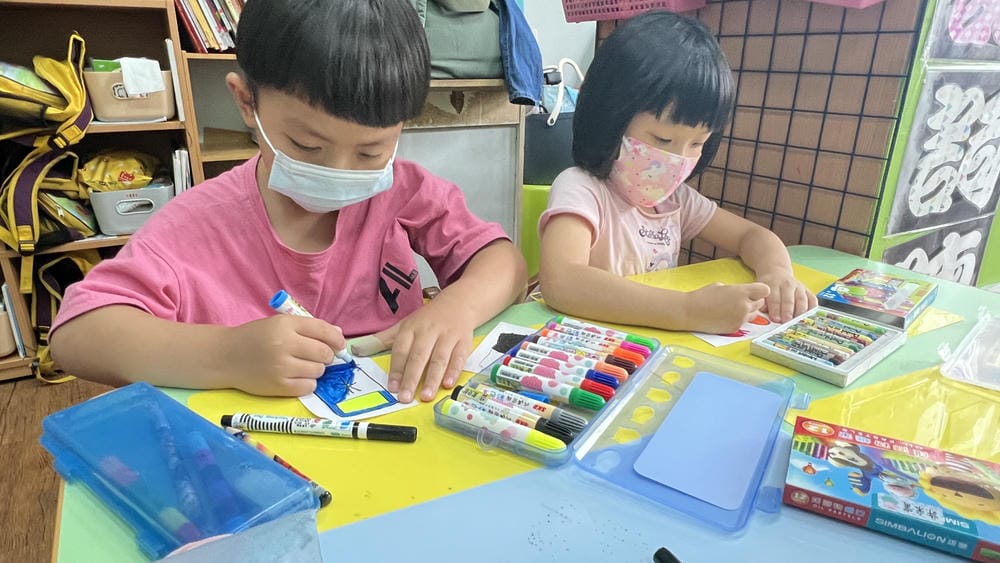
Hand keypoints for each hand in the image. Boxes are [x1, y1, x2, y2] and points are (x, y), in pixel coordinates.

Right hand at [220, 315, 345, 396]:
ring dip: (315, 369)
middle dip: (327, 356)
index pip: (323, 330)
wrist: (225, 357)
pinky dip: (307, 383)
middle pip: (324, 353)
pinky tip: (296, 377)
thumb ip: (309, 328)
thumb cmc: (256, 338)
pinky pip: (308, 387)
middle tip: (318, 356)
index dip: (337, 339)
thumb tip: (339, 336)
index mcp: (285, 325)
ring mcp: (281, 367)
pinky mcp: (278, 386)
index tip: (340, 345)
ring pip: (318, 371)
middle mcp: (284, 345)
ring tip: (301, 365)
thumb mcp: (279, 324)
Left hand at [368, 301, 474, 402]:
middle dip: (411, 378)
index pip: (401, 350)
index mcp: (412, 328)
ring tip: (425, 396)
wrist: (460, 303)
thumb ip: (382, 340)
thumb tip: (356, 349)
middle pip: (419, 356)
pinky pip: (459, 357)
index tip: (391, 387)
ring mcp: (448, 336)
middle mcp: (429, 331)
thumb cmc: (428, 319)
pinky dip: (454, 371)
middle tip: (405, 397)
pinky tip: (448, 384)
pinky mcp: (464, 341)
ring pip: (439, 358)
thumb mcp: (404, 325)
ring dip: (432, 378)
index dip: (396, 369)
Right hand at [686, 282, 769, 333]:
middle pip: (760, 303)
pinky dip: (739, 319)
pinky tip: (727, 316)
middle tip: (740, 300)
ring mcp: (741, 318)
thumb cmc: (703, 296)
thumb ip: (736, 290)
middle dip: (753, 301)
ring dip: (748, 311)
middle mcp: (744, 306)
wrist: (690, 312)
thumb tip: (742, 294)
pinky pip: (744, 323)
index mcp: (741, 292)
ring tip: (733, 309)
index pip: (765, 291)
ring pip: (754, 314)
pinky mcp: (735, 328)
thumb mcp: (721, 286)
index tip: (754, 291)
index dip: (760, 291)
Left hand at [756, 271, 816, 322]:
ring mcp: (799, 287)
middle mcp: (787, 285)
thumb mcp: (760, 291)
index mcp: (773, 285)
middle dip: (787, 312)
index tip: (775, 319)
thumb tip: (763, 311)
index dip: (775, 310)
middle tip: (786, 322)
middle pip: (789, 300)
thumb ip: (761, 302)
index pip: (775, 299)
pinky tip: (808, 316)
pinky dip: (812, 308)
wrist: (777, 273)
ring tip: (797, 322)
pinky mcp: (807, 291)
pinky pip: (812, 300)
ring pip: (802, 300)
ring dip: (799, 312)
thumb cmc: (768, 287)